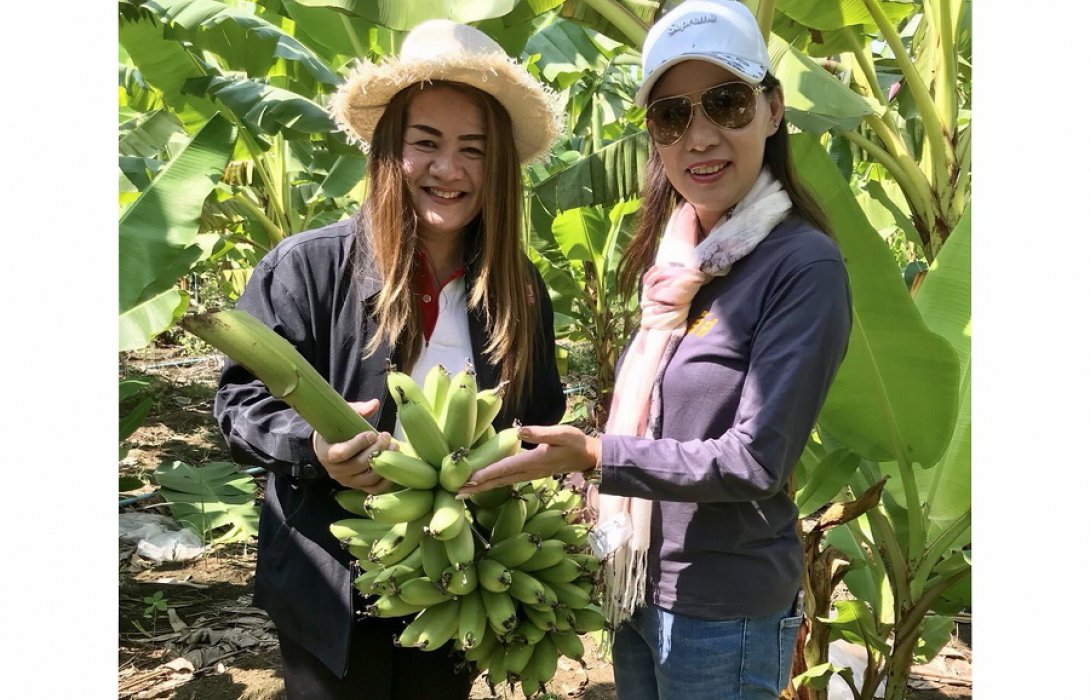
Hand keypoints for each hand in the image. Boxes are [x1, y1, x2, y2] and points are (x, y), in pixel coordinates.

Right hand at [312, 399, 393, 493]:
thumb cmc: (336, 429)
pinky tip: (393, 466)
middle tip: (386, 436)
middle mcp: (336, 471)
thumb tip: (375, 404)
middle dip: (376, 450)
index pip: (341, 453)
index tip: (371, 433)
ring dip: (383, 463)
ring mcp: (347, 481)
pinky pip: (373, 489)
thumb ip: (357, 410)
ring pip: (367, 478)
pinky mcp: (358, 487)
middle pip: (358, 465)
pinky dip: (385, 481)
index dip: (358, 444)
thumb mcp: (342, 416)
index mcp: (327, 453)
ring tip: (393, 447)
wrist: (328, 447)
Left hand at [457, 424, 599, 496]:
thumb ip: (541, 432)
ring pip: (500, 483)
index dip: (485, 474)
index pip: (504, 469)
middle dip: (476, 487)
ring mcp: (528, 475)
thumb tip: (519, 430)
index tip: (468, 480)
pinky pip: (506, 480)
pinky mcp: (529, 473)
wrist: (588, 457)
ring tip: (462, 493)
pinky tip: (481, 484)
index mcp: (533, 461)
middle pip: (497, 481)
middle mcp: (528, 471)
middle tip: (455, 494)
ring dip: (481, 488)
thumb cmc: (575, 442)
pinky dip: (491, 483)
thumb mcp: (562, 433)